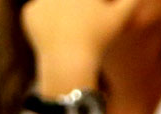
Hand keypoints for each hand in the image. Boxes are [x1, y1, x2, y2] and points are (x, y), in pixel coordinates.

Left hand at [21, 0, 144, 91]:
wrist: (68, 61)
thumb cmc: (98, 39)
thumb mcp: (121, 18)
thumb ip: (132, 1)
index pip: (85, 0)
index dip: (88, 7)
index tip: (91, 17)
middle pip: (66, 2)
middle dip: (73, 9)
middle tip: (78, 28)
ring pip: (52, 4)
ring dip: (58, 14)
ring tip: (68, 32)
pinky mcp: (28, 12)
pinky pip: (38, 16)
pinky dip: (44, 25)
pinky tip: (53, 37)